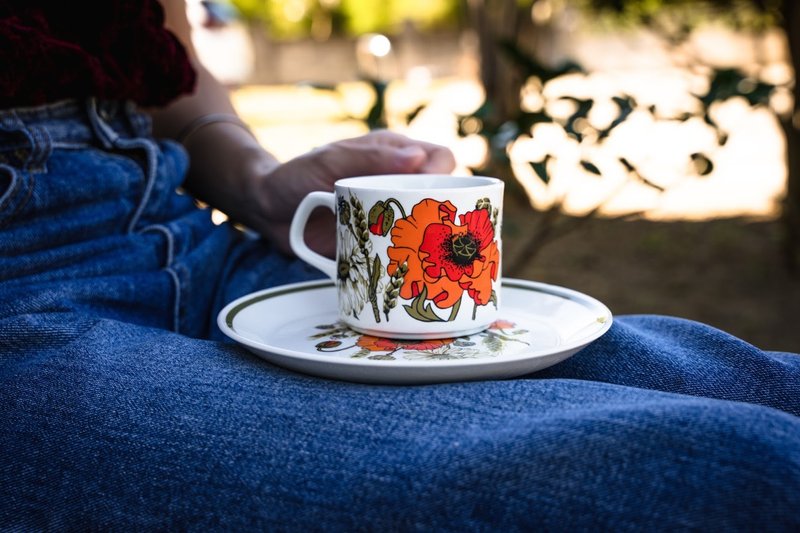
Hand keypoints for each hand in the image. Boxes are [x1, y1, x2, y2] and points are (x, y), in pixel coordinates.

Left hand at [245, 130, 455, 255]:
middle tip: (431, 230)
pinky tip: (408, 269)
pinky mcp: (378, 242)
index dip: (444, 176)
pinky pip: (404, 251)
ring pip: (427, 226)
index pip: (439, 160)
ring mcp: (389, 215)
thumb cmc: (296, 175)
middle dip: (443, 213)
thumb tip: (417, 157)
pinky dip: (410, 261)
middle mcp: (397, 184)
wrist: (267, 210)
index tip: (432, 194)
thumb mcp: (331, 161)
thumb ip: (370, 157)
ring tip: (422, 252)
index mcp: (393, 156)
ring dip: (430, 239)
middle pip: (440, 195)